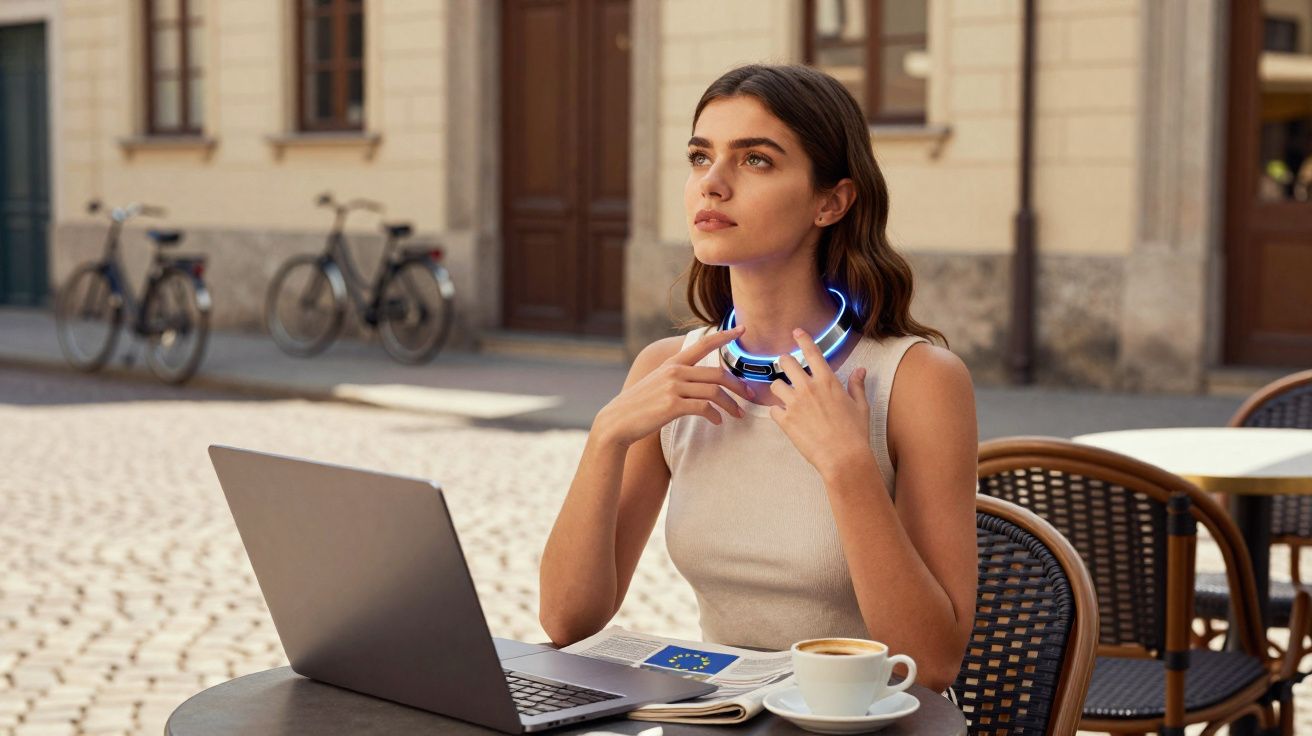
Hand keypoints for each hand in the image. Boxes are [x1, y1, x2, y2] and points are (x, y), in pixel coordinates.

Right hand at [595, 326, 755, 446]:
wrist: (616, 422)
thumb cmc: (639, 406)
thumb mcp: (657, 383)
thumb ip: (676, 378)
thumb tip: (698, 383)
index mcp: (672, 363)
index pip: (702, 344)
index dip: (724, 336)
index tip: (741, 329)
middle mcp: (674, 371)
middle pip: (717, 373)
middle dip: (738, 385)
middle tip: (750, 395)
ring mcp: (673, 387)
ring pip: (714, 392)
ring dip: (731, 404)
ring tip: (738, 414)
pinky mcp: (672, 405)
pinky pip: (704, 408)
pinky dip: (715, 415)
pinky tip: (717, 422)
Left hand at [768, 329, 871, 475]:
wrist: (844, 457)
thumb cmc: (855, 433)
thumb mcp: (861, 406)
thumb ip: (857, 386)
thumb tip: (861, 371)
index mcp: (827, 381)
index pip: (812, 352)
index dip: (802, 339)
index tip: (796, 332)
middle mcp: (808, 387)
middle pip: (786, 363)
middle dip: (784, 362)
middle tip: (785, 366)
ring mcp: (794, 403)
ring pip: (775, 385)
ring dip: (779, 388)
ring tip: (785, 396)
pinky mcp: (785, 420)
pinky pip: (773, 409)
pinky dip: (777, 412)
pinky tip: (785, 417)